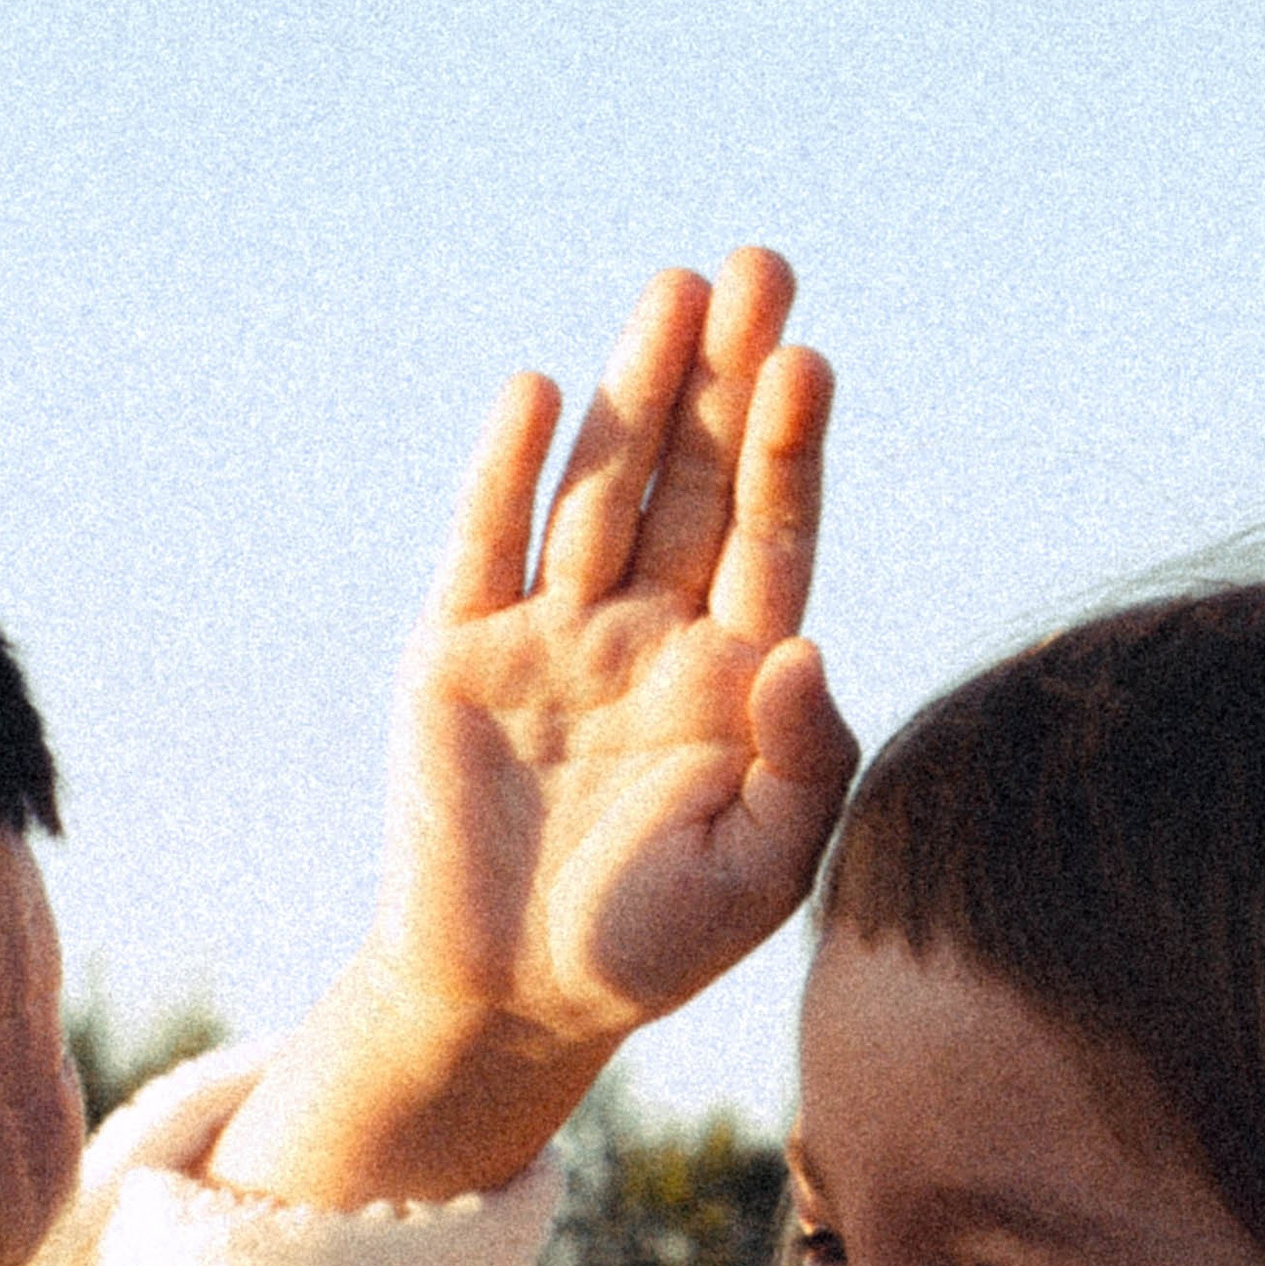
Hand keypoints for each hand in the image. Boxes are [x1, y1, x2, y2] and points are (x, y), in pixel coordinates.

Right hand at [209, 249, 857, 1208]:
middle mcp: (645, 632)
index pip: (770, 534)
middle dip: (724, 375)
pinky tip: (541, 395)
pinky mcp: (457, 653)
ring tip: (672, 290)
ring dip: (634, 391)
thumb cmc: (648, 947)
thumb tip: (800, 648)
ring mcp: (550, 633)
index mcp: (730, 676)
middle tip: (760, 265)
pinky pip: (486, 543)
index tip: (806, 362)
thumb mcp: (759, 876)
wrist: (506, 1000)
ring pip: (599, 489)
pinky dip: (508, 472)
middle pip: (692, 480)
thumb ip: (803, 767)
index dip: (787, 448)